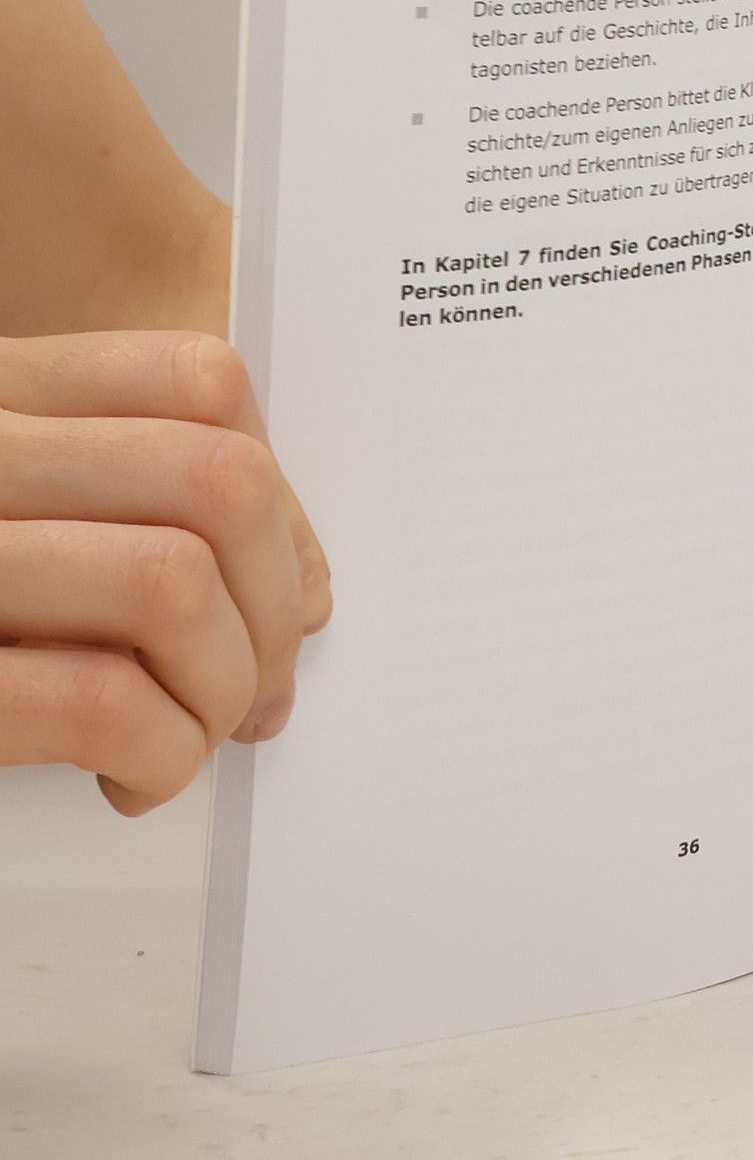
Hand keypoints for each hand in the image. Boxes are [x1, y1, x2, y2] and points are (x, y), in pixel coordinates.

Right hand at [0, 331, 330, 814]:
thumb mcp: (36, 524)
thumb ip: (148, 521)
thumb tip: (309, 594)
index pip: (198, 381)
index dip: (281, 495)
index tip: (284, 588)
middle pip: (217, 482)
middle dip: (274, 607)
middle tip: (255, 687)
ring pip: (171, 586)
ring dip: (219, 688)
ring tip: (191, 734)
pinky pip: (93, 701)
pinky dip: (157, 754)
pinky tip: (133, 778)